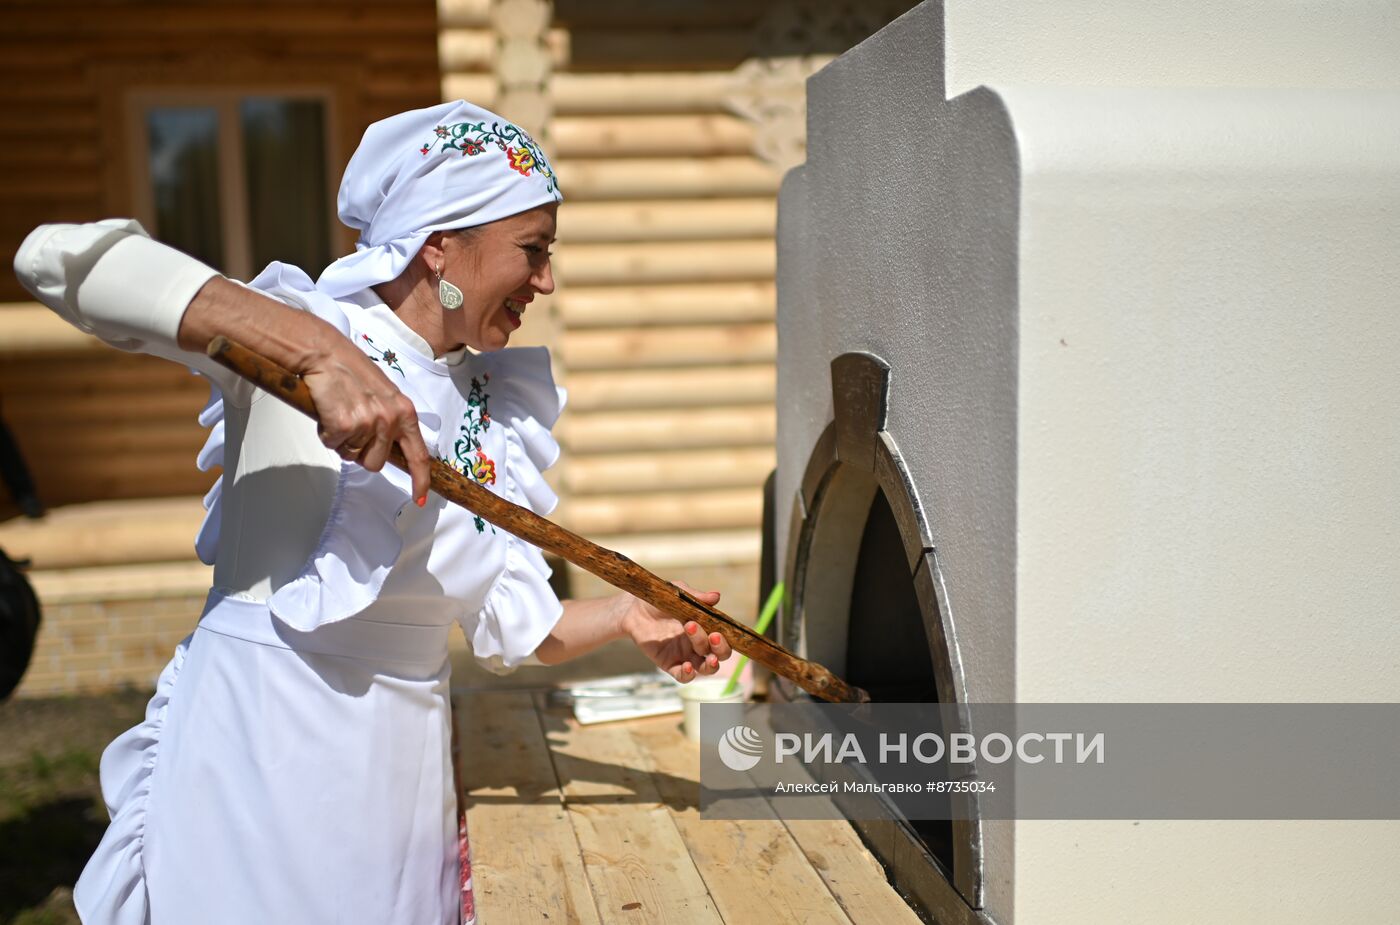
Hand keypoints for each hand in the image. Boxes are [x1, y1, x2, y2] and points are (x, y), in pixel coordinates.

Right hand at [178, 277, 432, 503]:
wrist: (323, 352)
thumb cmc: (349, 373)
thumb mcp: (382, 395)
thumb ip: (389, 421)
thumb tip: (388, 449)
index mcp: (404, 411)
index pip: (418, 454)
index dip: (419, 480)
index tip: (420, 498)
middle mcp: (390, 418)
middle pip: (376, 463)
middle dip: (361, 452)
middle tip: (350, 426)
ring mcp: (369, 422)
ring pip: (353, 456)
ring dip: (343, 442)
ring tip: (338, 414)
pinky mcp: (344, 424)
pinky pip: (333, 445)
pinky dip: (326, 434)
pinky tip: (326, 412)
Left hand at [623, 580, 734, 682]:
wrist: (634, 608)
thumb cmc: (660, 598)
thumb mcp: (678, 592)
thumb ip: (696, 596)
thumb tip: (716, 596)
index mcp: (705, 626)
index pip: (724, 637)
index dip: (727, 638)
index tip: (719, 630)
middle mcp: (697, 643)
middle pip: (719, 654)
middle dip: (720, 649)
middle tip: (713, 636)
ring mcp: (684, 655)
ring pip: (705, 668)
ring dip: (710, 664)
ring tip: (708, 657)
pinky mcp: (669, 663)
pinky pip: (683, 676)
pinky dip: (688, 674)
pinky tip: (687, 666)